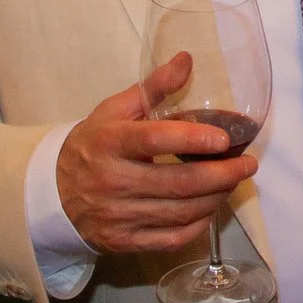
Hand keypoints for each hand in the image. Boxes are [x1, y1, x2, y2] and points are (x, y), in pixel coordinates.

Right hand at [54, 51, 257, 254]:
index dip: (192, 139)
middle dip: (222, 175)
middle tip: (248, 164)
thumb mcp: (115, 111)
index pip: (154, 140)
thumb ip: (153, 87)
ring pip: (181, 212)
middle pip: (178, 183)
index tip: (225, 140)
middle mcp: (112, 181)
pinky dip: (199, 224)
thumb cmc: (93, 145)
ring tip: (235, 181)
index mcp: (109, 142)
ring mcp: (117, 216)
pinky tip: (212, 207)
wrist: (53, 193)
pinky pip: (173, 238)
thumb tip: (187, 60)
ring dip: (217, 197)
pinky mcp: (124, 242)